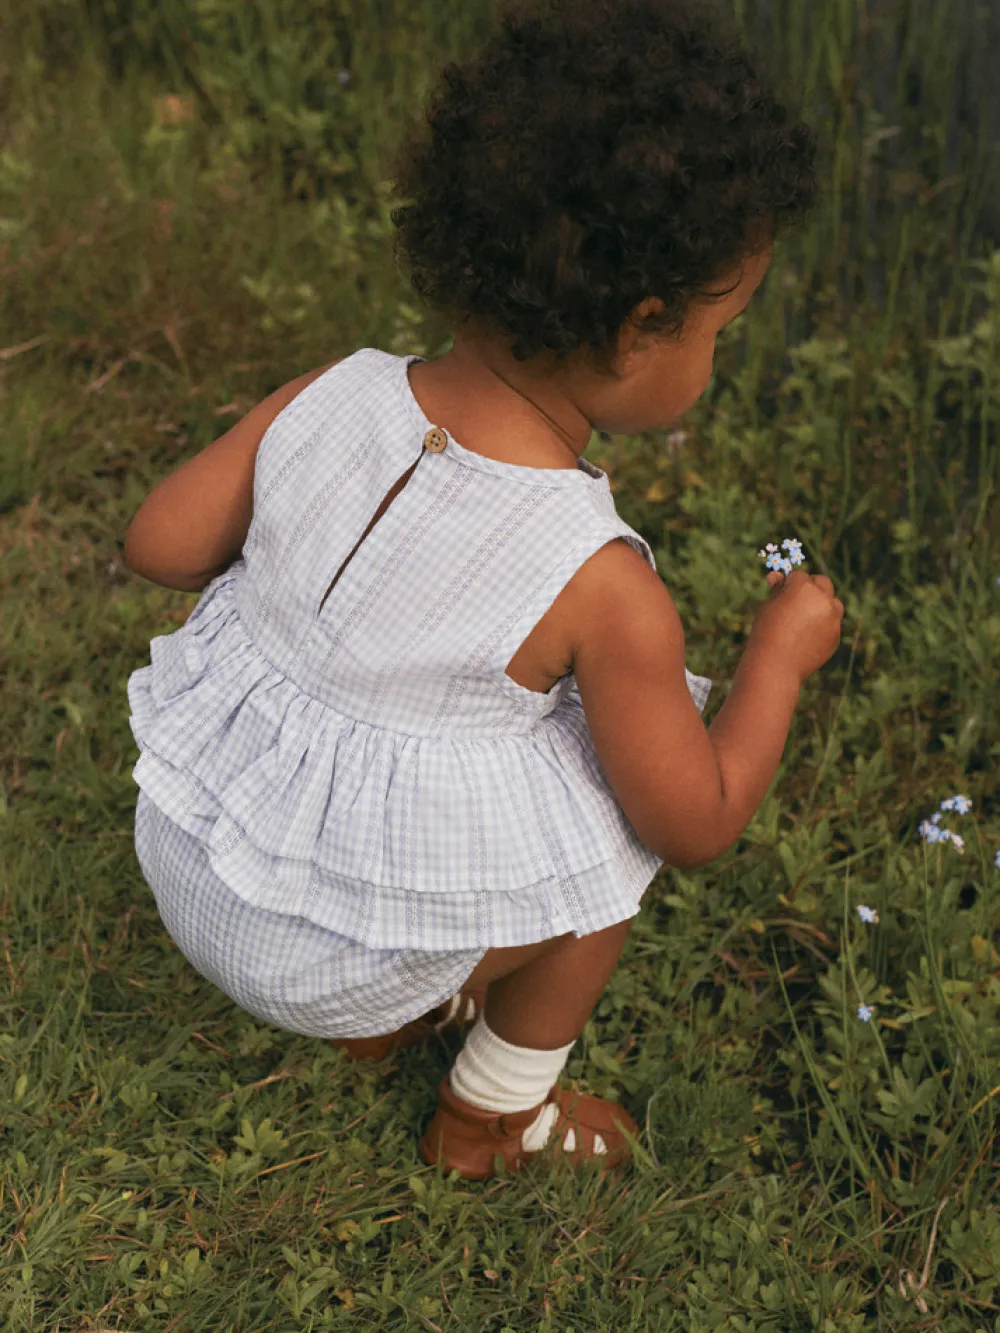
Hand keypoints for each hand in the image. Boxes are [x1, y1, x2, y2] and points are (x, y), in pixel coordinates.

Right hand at [749, 569, 844, 683]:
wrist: (776, 666)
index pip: (799, 576)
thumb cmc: (766, 633)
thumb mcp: (768, 607)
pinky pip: (832, 625)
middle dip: (811, 587)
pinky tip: (806, 637)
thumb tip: (776, 576)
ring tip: (805, 618)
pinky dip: (823, 626)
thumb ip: (778, 591)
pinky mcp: (836, 636)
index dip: (788, 584)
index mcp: (803, 587)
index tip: (780, 594)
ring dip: (823, 605)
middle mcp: (822, 599)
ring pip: (833, 603)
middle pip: (822, 582)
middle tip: (797, 599)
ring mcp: (832, 618)